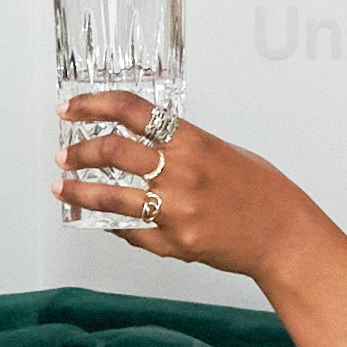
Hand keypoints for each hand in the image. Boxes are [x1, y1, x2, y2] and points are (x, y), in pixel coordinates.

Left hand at [62, 89, 334, 283]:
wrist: (283, 235)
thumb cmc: (259, 191)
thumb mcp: (220, 151)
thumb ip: (178, 146)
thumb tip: (136, 142)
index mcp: (193, 142)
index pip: (132, 111)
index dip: (93, 105)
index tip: (70, 108)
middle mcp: (182, 173)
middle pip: (112, 152)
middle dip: (79, 152)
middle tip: (65, 154)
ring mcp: (176, 210)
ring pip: (110, 198)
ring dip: (78, 192)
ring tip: (63, 188)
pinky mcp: (175, 242)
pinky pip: (130, 231)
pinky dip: (111, 223)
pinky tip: (101, 219)